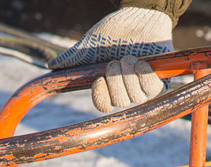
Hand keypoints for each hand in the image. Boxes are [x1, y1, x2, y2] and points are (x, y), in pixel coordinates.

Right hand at [48, 7, 171, 112]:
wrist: (137, 16)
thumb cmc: (112, 32)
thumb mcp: (89, 46)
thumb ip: (72, 59)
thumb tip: (51, 66)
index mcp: (108, 86)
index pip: (103, 106)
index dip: (101, 97)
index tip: (98, 80)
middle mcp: (125, 90)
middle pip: (120, 102)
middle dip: (116, 80)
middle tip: (115, 61)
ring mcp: (142, 87)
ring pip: (135, 97)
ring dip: (129, 75)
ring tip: (128, 57)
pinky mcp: (159, 80)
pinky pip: (153, 89)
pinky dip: (144, 76)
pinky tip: (140, 63)